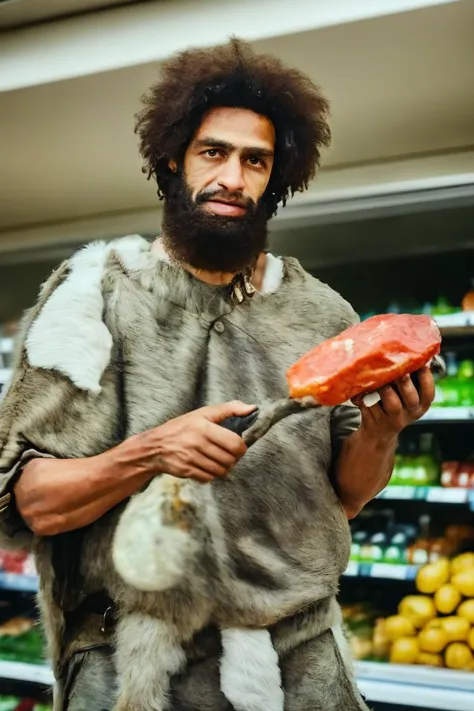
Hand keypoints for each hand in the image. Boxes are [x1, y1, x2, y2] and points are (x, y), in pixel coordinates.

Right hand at [139, 401, 255, 482]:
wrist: (154, 446)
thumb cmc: (182, 427)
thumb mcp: (204, 413)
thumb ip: (229, 409)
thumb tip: (252, 408)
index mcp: (204, 427)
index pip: (235, 443)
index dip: (242, 448)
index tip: (238, 447)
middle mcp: (197, 443)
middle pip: (230, 459)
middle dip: (233, 459)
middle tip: (229, 455)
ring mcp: (191, 458)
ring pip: (221, 471)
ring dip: (224, 468)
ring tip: (219, 461)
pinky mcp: (187, 471)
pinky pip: (209, 478)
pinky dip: (211, 474)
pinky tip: (207, 466)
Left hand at [353, 366, 434, 443]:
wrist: (378, 432)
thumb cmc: (394, 404)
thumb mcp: (406, 395)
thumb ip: (410, 378)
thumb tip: (413, 350)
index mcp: (421, 405)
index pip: (429, 393)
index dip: (426, 377)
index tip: (421, 362)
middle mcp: (410, 413)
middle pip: (411, 398)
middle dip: (405, 383)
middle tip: (400, 370)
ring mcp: (393, 419)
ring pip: (392, 404)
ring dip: (386, 390)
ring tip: (379, 379)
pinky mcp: (375, 421)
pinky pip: (370, 407)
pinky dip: (363, 397)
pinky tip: (360, 389)